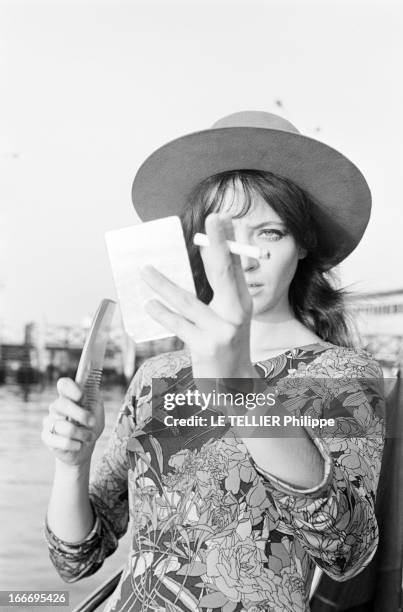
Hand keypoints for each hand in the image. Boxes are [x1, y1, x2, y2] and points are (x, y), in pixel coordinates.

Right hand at [41, 378, 104, 466]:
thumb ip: (93, 397)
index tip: (81, 397)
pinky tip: (78, 445)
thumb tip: (90, 387)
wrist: (87, 446)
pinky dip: (73, 444)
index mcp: (69, 396)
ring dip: (81, 433)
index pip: (63, 384)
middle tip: (92, 422)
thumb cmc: (91, 424)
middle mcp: (56, 407)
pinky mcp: (47, 437)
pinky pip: (60, 441)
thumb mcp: (97, 409)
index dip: (71, 389)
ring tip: (88, 437)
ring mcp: (49, 421)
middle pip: (62, 404)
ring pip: (63, 426)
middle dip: (81, 415)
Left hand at [141, 213, 254, 380]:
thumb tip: (201, 254)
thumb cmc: (224, 344)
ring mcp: (222, 331)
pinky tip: (149, 305)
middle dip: (218, 243)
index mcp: (242, 303)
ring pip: (188, 301)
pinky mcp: (206, 347)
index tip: (223, 217)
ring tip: (144, 271)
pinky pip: (178, 325)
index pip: (236, 266)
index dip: (229, 241)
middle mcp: (237, 314)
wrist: (234, 386)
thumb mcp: (226, 317)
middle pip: (225, 273)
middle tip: (213, 218)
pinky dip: (161, 314)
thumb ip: (217, 290)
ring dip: (162, 285)